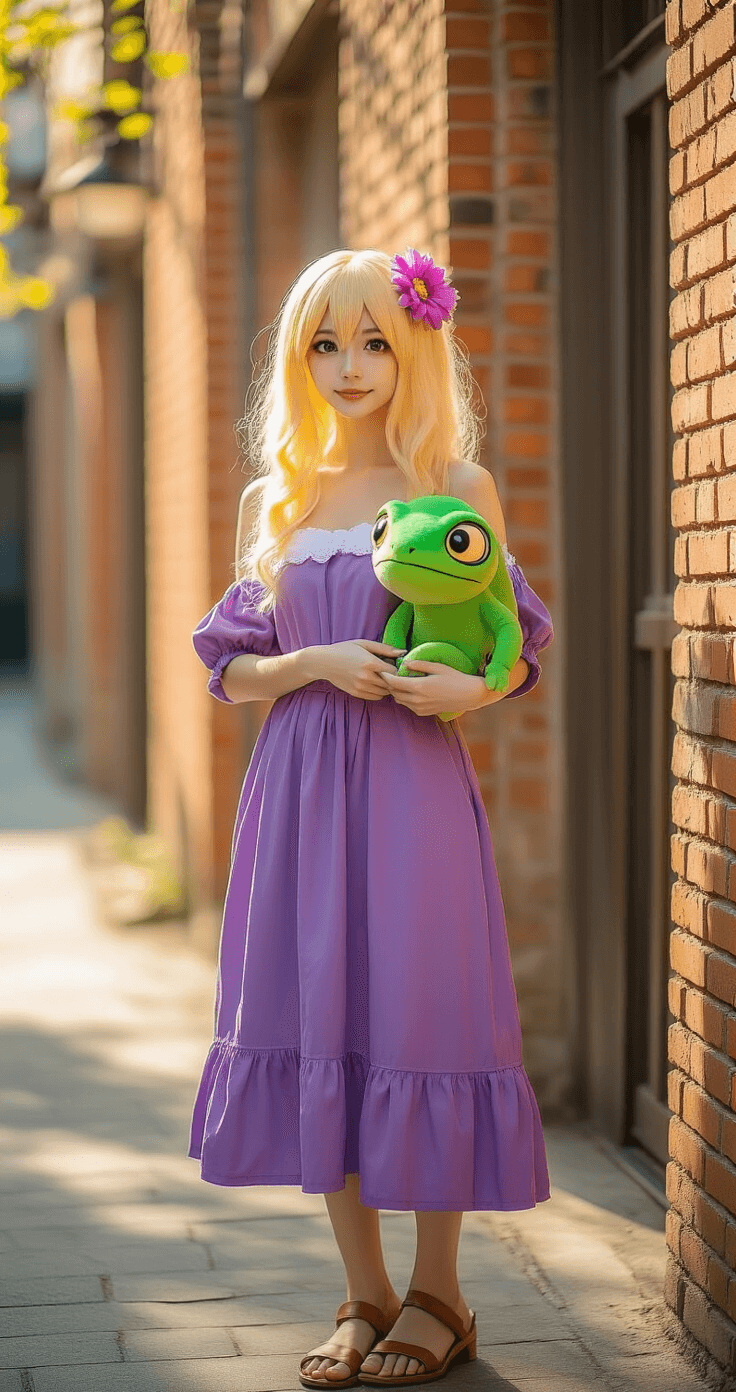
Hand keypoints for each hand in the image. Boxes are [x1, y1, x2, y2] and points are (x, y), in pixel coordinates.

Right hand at [309, 639, 407, 700]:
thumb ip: (385, 649)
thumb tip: (403, 652)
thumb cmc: (345, 650)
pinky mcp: (356, 693)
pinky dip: (379, 692)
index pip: (394, 672)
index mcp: (370, 663)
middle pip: (391, 684)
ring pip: (385, 692)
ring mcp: (361, 687)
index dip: (398, 669)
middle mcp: (366, 677)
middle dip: (394, 680)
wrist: (324, 662)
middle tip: (391, 673)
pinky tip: (375, 683)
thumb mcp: (365, 644)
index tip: (396, 666)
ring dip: (387, 687)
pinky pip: (376, 697)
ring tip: (383, 678)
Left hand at [379, 659, 505, 716]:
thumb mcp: (438, 667)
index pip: (393, 682)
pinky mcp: (423, 712)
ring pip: (399, 700)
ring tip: (400, 681)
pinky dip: (405, 697)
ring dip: (396, 691)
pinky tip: (410, 689)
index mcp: (419, 687)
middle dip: (389, 683)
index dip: (385, 675)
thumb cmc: (454, 678)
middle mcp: (417, 700)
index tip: (382, 669)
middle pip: (393, 692)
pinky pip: (407, 705)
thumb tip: (404, 662)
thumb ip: (419, 665)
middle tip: (390, 673)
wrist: (468, 695)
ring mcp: (419, 708)